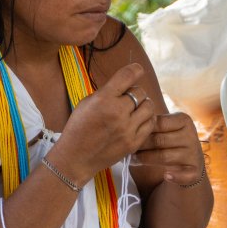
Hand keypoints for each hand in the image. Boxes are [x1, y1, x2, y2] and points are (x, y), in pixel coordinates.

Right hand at [49, 63, 156, 183]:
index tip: (138, 70)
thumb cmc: (79, 128)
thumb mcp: (87, 103)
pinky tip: (138, 120)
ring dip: (143, 105)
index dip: (135, 69)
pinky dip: (146, 119)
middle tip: (127, 99)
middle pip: (140, 92)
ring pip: (149, 106)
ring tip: (134, 110)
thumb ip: (107, 92)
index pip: (127, 76)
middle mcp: (117, 112)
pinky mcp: (134, 142)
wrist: (76, 158)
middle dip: (135, 93)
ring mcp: (127, 129)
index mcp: (103, 99)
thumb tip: (127, 83)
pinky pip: (150, 123)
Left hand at [133, 113, 204, 185]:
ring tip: (133, 160)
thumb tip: (128, 128)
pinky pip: (184, 175)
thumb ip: (152, 125)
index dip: (141, 130)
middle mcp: (191, 135)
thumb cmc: (171, 140)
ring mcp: (193, 153)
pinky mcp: (195, 171)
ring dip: (145, 160)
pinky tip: (166, 176)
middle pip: (159, 140)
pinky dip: (175, 176)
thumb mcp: (166, 128)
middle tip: (127, 149)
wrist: (190, 159)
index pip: (157, 123)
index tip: (128, 134)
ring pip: (164, 157)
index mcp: (184, 120)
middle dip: (139, 146)